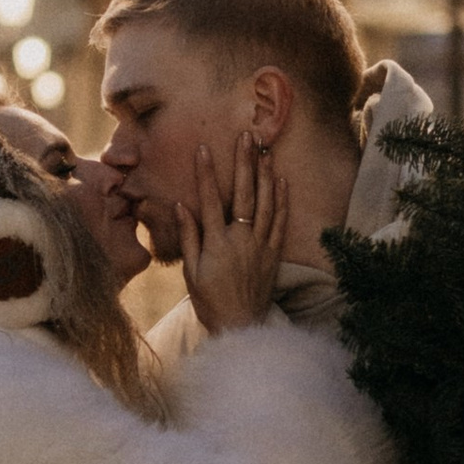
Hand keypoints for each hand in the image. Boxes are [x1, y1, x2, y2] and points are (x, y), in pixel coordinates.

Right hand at [180, 134, 288, 333]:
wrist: (240, 327)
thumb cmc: (210, 301)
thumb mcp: (191, 271)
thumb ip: (189, 237)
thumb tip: (182, 205)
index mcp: (217, 243)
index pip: (210, 200)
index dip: (207, 173)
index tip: (205, 148)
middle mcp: (242, 239)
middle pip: (243, 194)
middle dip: (244, 162)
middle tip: (246, 136)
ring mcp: (261, 245)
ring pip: (265, 203)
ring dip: (265, 174)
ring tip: (265, 150)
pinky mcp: (274, 254)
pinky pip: (280, 222)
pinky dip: (281, 200)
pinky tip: (281, 180)